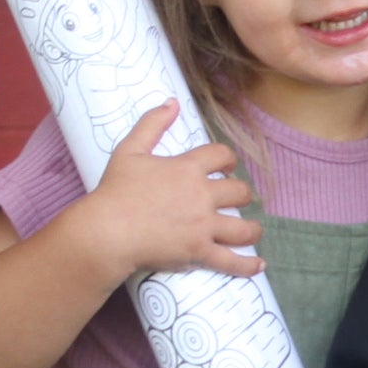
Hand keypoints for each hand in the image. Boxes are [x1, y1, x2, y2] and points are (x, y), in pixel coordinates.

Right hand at [61, 101, 260, 282]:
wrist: (108, 230)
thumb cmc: (115, 190)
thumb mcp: (129, 150)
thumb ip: (152, 123)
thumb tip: (172, 102)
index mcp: (188, 169)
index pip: (221, 156)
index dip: (228, 159)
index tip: (228, 166)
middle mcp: (202, 196)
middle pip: (239, 191)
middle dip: (242, 194)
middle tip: (240, 199)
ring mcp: (203, 226)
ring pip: (242, 227)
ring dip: (252, 228)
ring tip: (253, 230)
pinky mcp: (199, 252)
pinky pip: (230, 261)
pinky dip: (247, 266)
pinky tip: (259, 265)